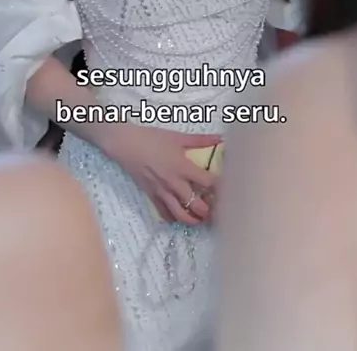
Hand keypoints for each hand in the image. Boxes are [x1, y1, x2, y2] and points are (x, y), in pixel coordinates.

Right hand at [95, 121, 220, 224]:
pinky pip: (164, 214)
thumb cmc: (152, 138)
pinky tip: (181, 215)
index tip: (230, 188)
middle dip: (210, 210)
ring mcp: (162, 192)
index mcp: (183, 168)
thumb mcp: (178, 137)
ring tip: (203, 217)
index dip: (221, 188)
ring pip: (181, 215)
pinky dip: (174, 218)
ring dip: (194, 219)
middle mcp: (174, 184)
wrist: (126, 144)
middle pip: (197, 205)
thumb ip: (201, 140)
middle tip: (218, 208)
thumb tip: (220, 138)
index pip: (208, 183)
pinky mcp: (151, 196)